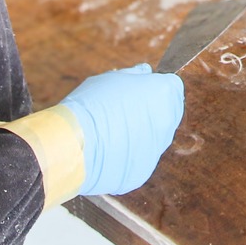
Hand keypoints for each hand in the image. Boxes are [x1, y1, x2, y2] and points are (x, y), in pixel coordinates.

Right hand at [59, 65, 184, 195]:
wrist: (71, 144)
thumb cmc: (90, 106)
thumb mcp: (111, 78)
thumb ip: (135, 75)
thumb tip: (145, 72)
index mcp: (164, 94)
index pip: (173, 87)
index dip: (156, 88)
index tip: (142, 92)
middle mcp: (167, 123)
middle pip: (166, 114)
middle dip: (151, 111)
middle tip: (123, 112)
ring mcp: (156, 151)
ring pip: (153, 139)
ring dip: (140, 135)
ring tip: (112, 133)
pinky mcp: (142, 172)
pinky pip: (139, 160)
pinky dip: (128, 155)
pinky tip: (108, 150)